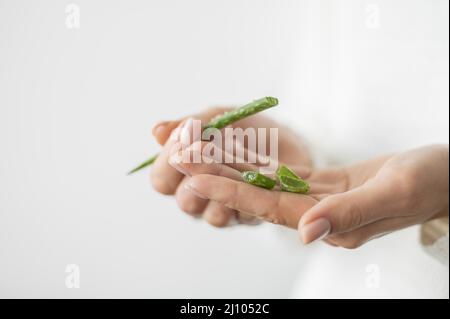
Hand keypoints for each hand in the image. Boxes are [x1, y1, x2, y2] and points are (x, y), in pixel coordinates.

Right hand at [149, 107, 311, 226]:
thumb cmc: (245, 128)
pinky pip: (243, 214)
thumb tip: (156, 131)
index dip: (167, 162)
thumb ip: (188, 126)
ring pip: (212, 214)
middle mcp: (201, 197)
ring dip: (220, 182)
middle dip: (194, 173)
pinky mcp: (252, 216)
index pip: (162, 180)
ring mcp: (226, 209)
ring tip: (228, 155)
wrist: (286, 137)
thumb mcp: (216, 118)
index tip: (182, 137)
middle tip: (204, 147)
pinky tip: (249, 170)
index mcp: (184, 175)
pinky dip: (245, 192)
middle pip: (185, 202)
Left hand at [179, 145, 448, 247]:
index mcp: (331, 224)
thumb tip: (306, 230)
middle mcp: (317, 216)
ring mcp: (318, 201)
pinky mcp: (323, 186)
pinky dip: (259, 161)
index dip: (231, 191)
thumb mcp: (394, 194)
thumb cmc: (428, 184)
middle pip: (258, 195)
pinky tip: (236, 150)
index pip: (268, 207)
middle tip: (181, 155)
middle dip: (218, 176)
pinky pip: (283, 173)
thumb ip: (349, 213)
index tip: (196, 175)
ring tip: (199, 149)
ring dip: (233, 166)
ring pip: (266, 183)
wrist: (445, 177)